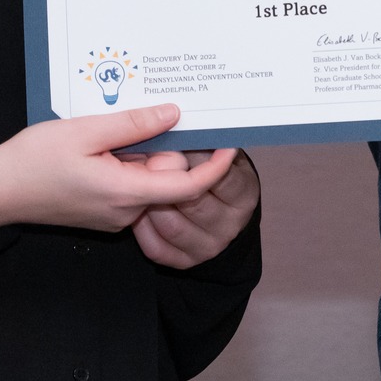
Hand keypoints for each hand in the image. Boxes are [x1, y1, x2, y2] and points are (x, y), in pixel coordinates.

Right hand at [0, 103, 237, 232]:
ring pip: (147, 178)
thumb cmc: (32, 162)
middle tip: (130, 120)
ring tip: (105, 132)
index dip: (214, 166)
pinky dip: (125, 162)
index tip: (229, 143)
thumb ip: (133, 125)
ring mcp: (113, 214)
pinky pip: (129, 183)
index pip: (187, 186)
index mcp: (125, 194)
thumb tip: (174, 114)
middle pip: (166, 177)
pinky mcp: (101, 209)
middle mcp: (125, 211)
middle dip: (159, 146)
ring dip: (138, 152)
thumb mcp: (84, 132)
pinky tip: (100, 145)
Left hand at [122, 149, 260, 267]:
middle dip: (167, 178)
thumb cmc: (215, 173)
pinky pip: (157, 247)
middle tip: (148, 159)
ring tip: (138, 181)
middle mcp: (229, 224)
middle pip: (193, 201)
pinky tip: (137, 207)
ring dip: (150, 202)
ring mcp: (207, 246)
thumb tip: (181, 119)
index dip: (198, 159)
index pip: (222, 177)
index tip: (181, 141)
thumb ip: (205, 142)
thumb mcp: (221, 154)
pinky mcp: (184, 261)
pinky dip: (142, 227)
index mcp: (243, 195)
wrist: (220, 210)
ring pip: (171, 225)